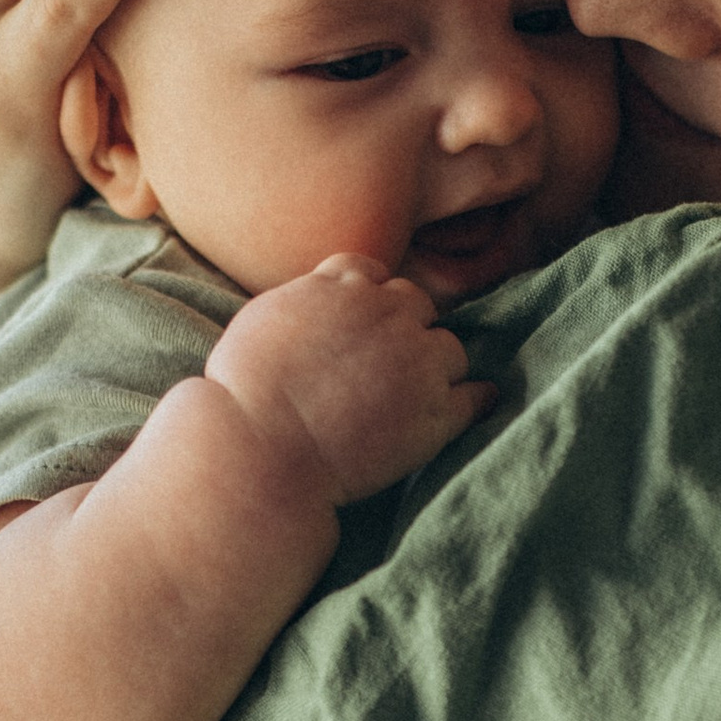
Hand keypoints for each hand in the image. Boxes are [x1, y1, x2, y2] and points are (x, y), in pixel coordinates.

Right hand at [206, 258, 492, 507]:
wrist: (261, 446)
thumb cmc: (245, 390)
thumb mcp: (264, 317)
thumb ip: (305, 301)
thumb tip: (319, 301)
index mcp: (343, 286)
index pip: (373, 274)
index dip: (369, 300)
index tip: (361, 325)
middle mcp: (389, 313)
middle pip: (417, 306)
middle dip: (406, 329)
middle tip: (388, 365)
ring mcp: (419, 362)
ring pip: (449, 350)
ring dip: (436, 366)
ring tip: (416, 394)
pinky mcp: (438, 412)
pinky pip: (475, 396)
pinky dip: (475, 399)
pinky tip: (474, 404)